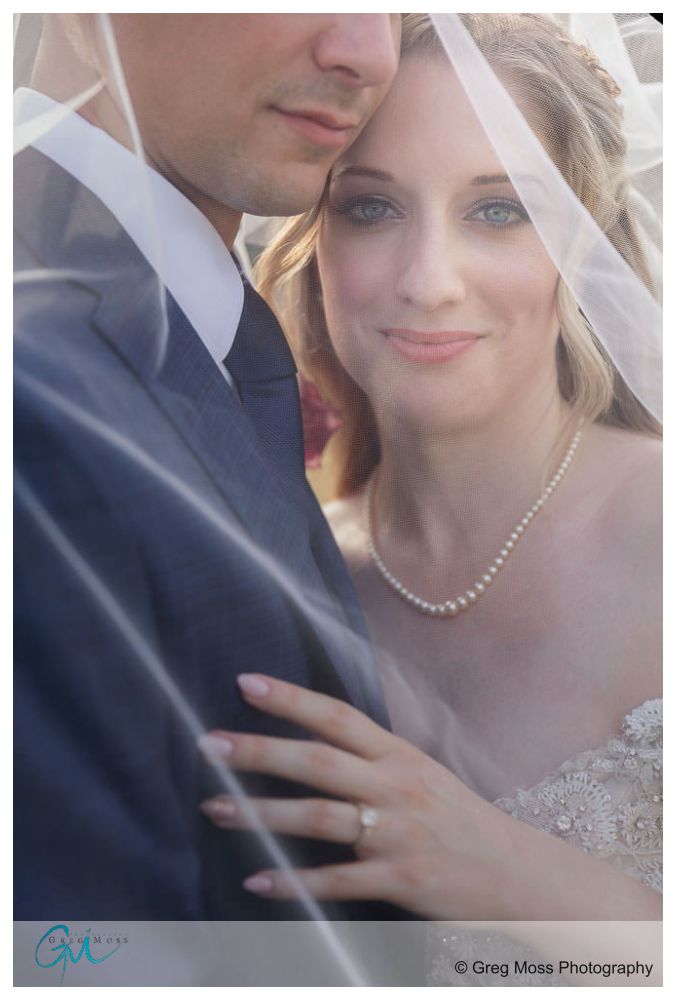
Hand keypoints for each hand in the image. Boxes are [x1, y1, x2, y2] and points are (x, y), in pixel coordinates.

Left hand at [198, 673, 518, 918]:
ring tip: (214, 809)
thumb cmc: (459, 819)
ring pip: (320, 817)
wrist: (515, 873)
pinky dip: (294, 883)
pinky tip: (257, 882)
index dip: (291, 699)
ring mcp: (398, 834)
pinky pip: (337, 882)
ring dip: (261, 814)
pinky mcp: (401, 880)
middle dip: (260, 751)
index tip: (245, 683)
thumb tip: (314, 737)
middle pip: (319, 761)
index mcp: (399, 755)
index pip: (339, 717)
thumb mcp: (420, 773)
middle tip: (209, 744)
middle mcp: (395, 787)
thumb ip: (371, 757)